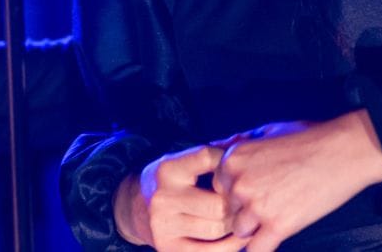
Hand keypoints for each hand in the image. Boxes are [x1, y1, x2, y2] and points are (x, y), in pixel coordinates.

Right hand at [114, 144, 241, 249]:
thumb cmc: (170, 181)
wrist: (135, 207)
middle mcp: (163, 197)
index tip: (236, 171)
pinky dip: (230, 247)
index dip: (228, 163)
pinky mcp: (169, 249)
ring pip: (217, 230)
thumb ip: (214, 154)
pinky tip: (236, 239)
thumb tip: (246, 140)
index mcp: (167, 169)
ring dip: (236, 227)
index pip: (207, 157)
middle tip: (246, 204)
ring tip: (243, 220)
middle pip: (218, 204)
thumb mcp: (182, 161)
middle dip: (237, 205)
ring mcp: (164, 226)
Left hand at [211, 111, 381, 250]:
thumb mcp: (266, 131)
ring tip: (274, 219)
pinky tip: (272, 241)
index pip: (218, 187)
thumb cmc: (308, 138)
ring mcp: (257, 206)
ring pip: (240, 231)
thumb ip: (240, 144)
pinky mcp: (279, 226)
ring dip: (254, 230)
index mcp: (233, 159)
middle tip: (268, 204)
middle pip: (228, 210)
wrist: (342, 152)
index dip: (234, 192)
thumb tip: (221, 148)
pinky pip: (257, 250)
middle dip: (244, 210)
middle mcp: (238, 183)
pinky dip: (262, 249)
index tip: (251, 192)